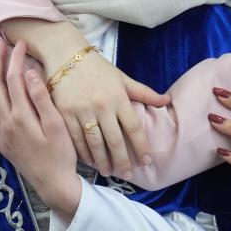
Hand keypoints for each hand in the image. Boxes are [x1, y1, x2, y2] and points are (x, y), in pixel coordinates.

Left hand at [0, 41, 82, 222]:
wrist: (54, 184)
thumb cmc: (61, 154)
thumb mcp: (57, 125)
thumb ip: (42, 98)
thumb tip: (29, 73)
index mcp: (21, 115)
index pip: (14, 79)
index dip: (15, 58)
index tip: (20, 44)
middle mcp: (6, 123)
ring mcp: (1, 134)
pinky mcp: (1, 145)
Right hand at [50, 53, 168, 179]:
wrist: (65, 54)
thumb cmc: (97, 68)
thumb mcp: (122, 78)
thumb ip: (144, 93)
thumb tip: (167, 101)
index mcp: (118, 97)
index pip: (134, 128)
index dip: (141, 147)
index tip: (146, 161)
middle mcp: (101, 106)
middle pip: (115, 141)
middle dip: (123, 161)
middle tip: (128, 176)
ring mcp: (81, 110)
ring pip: (95, 144)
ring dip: (103, 161)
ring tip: (110, 172)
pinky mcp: (64, 114)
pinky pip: (76, 139)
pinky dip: (84, 153)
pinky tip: (90, 162)